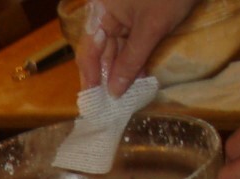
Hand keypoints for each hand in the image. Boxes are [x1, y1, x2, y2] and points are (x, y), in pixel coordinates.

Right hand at [72, 0, 199, 94]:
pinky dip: (134, 60)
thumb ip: (131, 61)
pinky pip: (131, 43)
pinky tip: (139, 78)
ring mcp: (123, 15)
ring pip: (117, 49)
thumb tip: (115, 92)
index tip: (94, 103)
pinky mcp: (139, 16)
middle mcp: (107, 14)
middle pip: (101, 52)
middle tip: (112, 105)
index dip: (90, 78)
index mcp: (101, 12)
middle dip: (108, 78)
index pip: (88, 51)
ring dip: (122, 72)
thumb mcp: (151, 29)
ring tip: (126, 96)